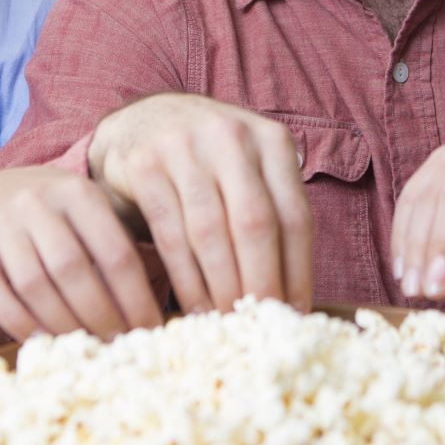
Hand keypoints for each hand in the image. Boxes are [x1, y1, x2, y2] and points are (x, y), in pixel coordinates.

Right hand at [0, 164, 163, 341]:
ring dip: (62, 324)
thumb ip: (118, 245)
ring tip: (85, 347)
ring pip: (33, 284)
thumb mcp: (89, 211)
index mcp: (77, 192)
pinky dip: (19, 323)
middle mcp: (36, 201)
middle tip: (118, 346)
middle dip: (100, 315)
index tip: (151, 329)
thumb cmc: (55, 215)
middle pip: (72, 269)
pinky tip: (41, 341)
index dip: (135, 296)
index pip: (115, 250)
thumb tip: (152, 308)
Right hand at [88, 93, 313, 313]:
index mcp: (272, 140)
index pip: (294, 215)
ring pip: (210, 231)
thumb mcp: (250, 169)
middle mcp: (232, 137)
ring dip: (220, 285)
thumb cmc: (210, 160)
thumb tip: (293, 296)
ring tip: (226, 321)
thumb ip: (273, 213)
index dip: (298, 270)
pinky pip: (169, 232)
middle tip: (260, 324)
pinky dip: (184, 276)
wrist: (145, 120)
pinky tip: (192, 305)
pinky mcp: (145, 165)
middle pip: (255, 223)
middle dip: (260, 281)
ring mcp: (185, 146)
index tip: (295, 311)